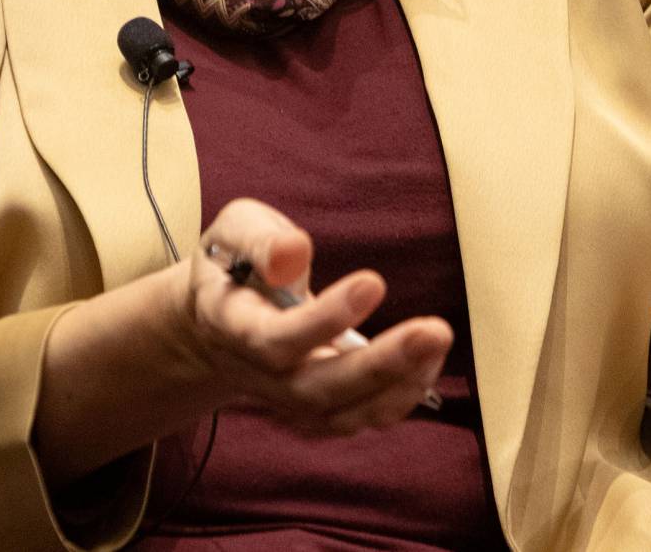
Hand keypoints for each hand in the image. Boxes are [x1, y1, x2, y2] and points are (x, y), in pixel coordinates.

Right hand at [173, 198, 452, 436]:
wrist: (213, 321)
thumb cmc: (232, 263)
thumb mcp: (233, 231)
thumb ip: (260, 240)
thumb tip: (296, 249)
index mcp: (230, 324)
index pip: (274, 338)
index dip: (324, 319)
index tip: (373, 282)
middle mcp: (257, 374)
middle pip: (316, 389)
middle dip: (379, 365)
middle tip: (434, 331)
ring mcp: (285, 399)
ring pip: (340, 414)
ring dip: (397, 385)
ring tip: (436, 342)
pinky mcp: (314, 408)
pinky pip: (355, 419)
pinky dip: (395, 398)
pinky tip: (426, 361)